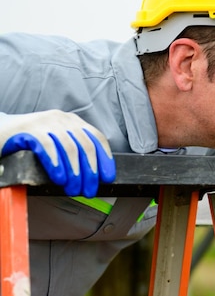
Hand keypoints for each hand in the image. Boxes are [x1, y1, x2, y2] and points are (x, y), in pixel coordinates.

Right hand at [0, 110, 115, 196]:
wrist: (0, 132)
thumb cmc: (28, 142)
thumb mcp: (56, 143)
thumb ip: (72, 153)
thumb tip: (91, 176)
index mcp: (72, 122)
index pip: (96, 138)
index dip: (105, 158)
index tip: (108, 177)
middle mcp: (62, 119)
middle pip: (85, 145)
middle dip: (90, 171)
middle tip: (89, 190)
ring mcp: (46, 122)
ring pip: (69, 147)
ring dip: (75, 172)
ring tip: (74, 189)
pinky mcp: (30, 130)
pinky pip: (47, 146)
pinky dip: (56, 164)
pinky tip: (59, 178)